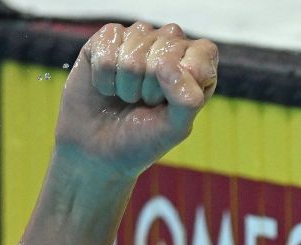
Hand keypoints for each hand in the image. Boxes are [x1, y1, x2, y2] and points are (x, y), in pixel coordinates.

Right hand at [54, 22, 217, 180]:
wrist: (97, 150)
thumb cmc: (142, 139)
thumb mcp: (175, 128)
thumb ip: (187, 100)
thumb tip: (167, 64)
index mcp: (196, 66)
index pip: (203, 51)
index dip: (187, 77)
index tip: (172, 103)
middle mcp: (170, 47)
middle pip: (168, 46)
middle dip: (152, 85)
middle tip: (145, 103)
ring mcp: (139, 38)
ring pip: (136, 46)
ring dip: (127, 83)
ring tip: (126, 97)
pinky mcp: (108, 38)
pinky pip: (107, 46)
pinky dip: (105, 76)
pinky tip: (106, 88)